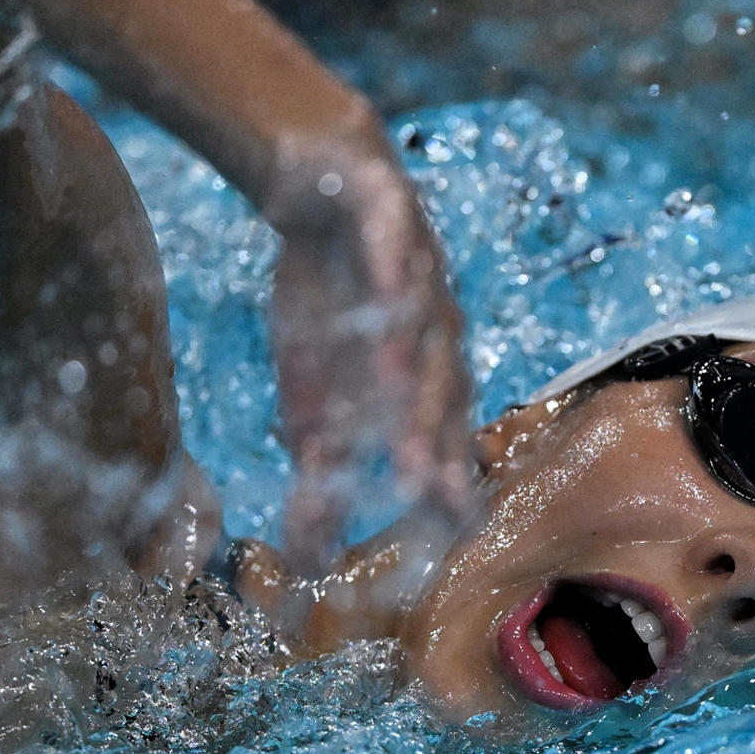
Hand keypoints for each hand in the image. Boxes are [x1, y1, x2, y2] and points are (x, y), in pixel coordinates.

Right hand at [264, 125, 473, 574]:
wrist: (325, 187)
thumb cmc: (329, 304)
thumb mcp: (312, 399)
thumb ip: (319, 477)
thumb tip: (306, 567)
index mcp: (426, 379)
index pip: (445, 440)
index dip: (448, 481)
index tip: (448, 535)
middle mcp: (437, 329)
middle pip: (440, 389)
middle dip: (432, 438)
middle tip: (422, 488)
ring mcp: (420, 270)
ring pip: (424, 321)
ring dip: (414, 360)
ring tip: (398, 399)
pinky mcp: (391, 212)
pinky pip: (396, 242)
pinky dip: (394, 267)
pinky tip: (388, 293)